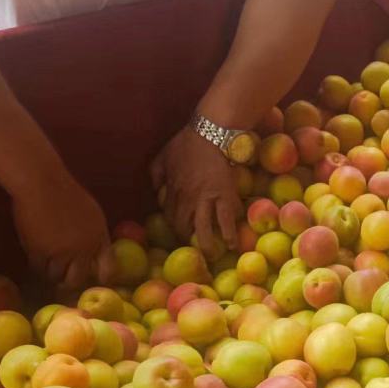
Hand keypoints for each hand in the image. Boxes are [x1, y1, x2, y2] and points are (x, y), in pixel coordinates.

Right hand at [11, 175, 114, 289]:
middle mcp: (84, 249)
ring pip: (56, 276)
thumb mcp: (93, 214)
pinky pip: (39, 268)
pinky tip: (36, 259)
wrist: (43, 182)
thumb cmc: (66, 193)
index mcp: (100, 238)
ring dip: (51, 274)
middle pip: (78, 279)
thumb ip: (96, 235)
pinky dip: (36, 266)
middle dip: (70, 282)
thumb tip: (97, 254)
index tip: (92, 280)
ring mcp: (62, 251)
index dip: (101, 278)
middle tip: (63, 281)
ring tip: (47, 268)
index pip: (108, 269)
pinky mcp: (40, 251)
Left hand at [151, 127, 239, 258]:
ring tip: (212, 255)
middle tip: (194, 248)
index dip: (173, 229)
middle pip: (183, 227)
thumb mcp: (162, 157)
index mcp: (172, 190)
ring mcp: (207, 198)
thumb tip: (156, 192)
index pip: (169, 217)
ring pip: (203, 228)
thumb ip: (156, 175)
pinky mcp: (225, 195)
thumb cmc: (186, 142)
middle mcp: (188, 198)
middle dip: (187, 240)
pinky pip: (226, 218)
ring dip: (206, 244)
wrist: (209, 133)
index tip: (180, 234)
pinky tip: (232, 244)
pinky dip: (229, 233)